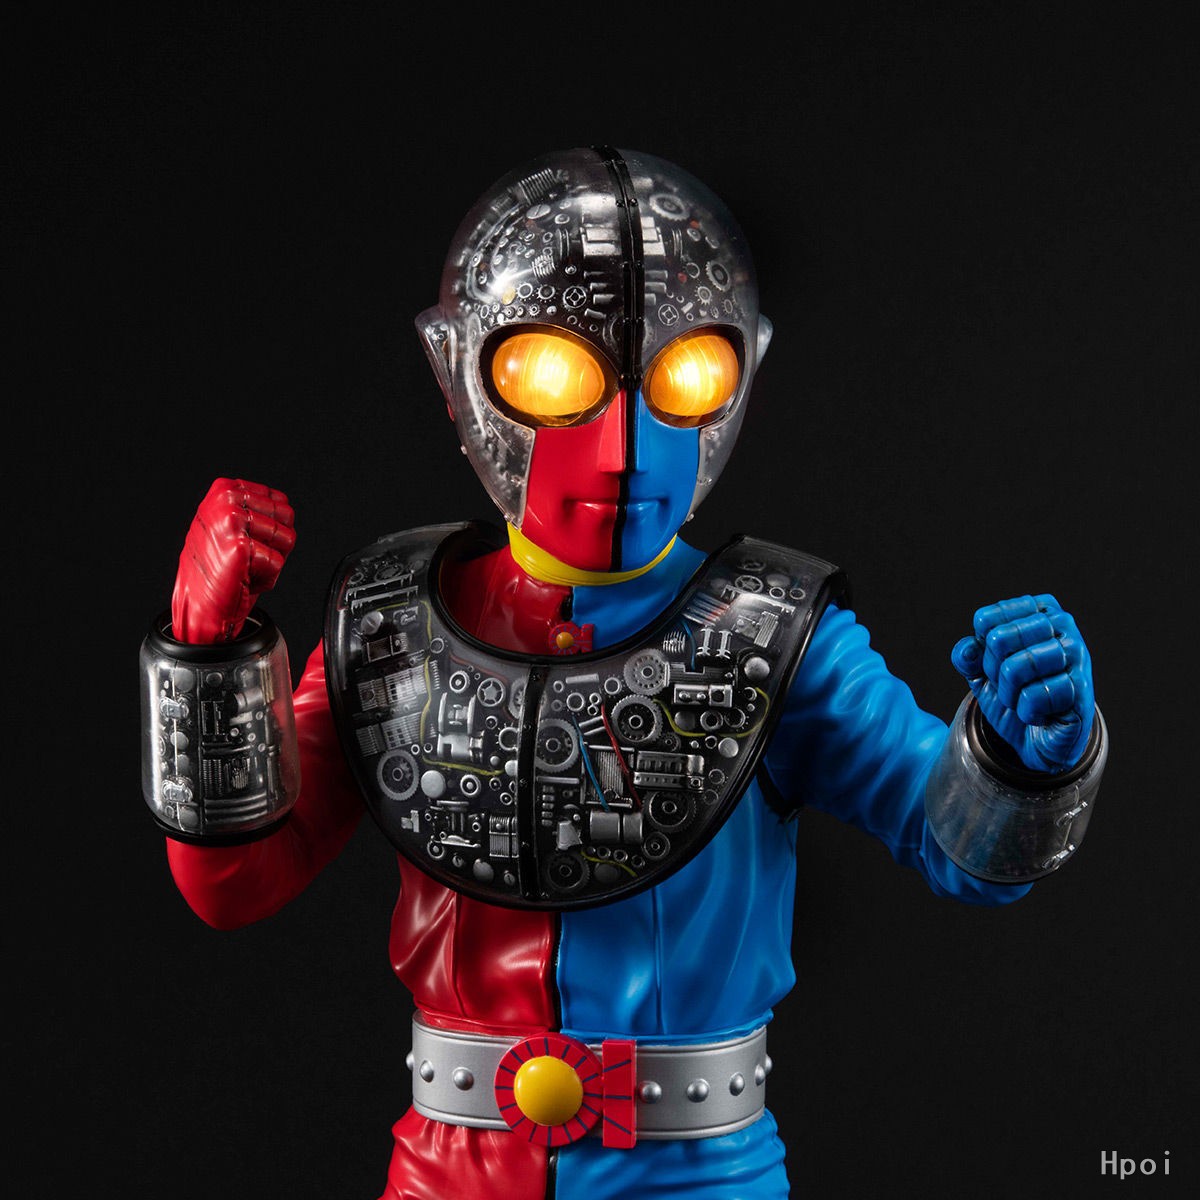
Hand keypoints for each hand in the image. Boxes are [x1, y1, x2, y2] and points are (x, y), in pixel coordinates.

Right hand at [171, 478, 295, 643]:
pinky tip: (243, 580)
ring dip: (271, 561)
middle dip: (276, 544)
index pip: (281, 501)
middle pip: (287, 517)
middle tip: (249, 558)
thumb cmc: (218, 570)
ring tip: (244, 568)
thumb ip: (253, 509)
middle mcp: (226, 500)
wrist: (199, 606)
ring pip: (287, 538)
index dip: (274, 528)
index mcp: (224, 489)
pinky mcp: (240, 545)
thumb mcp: (229, 526)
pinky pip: (278, 561)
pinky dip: (266, 578)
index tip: (249, 542)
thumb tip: (284, 504)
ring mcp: (231, 521)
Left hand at [951, 594, 1094, 772]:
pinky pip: (1034, 696)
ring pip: (1016, 667)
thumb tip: (967, 650)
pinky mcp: (1083, 687)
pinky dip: (1027, 712)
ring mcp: (1077, 654)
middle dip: (994, 672)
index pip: (985, 620)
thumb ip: (967, 656)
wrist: (1040, 738)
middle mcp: (1062, 623)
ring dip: (1009, 694)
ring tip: (1024, 699)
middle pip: (999, 639)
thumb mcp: (981, 673)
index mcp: (1037, 609)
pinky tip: (1042, 714)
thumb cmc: (1015, 695)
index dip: (982, 650)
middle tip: (1011, 686)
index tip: (999, 664)